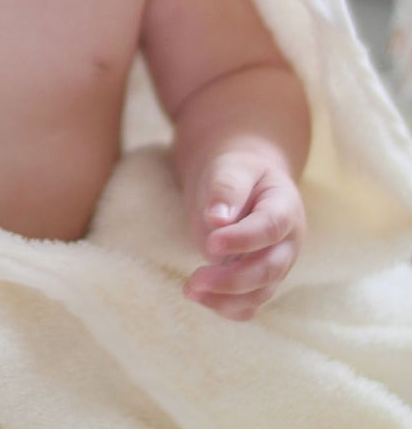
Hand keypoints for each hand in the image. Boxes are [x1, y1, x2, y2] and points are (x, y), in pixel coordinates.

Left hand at [182, 150, 305, 319]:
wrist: (241, 183)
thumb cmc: (237, 172)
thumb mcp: (231, 168)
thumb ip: (227, 189)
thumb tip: (217, 219)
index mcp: (285, 207)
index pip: (270, 228)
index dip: (242, 239)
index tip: (210, 243)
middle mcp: (287, 242)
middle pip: (268, 269)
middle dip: (232, 280)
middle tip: (194, 279)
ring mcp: (276, 265)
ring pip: (259, 294)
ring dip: (225, 298)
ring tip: (189, 289)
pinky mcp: (261, 282)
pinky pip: (249, 305)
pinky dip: (226, 307)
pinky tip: (200, 297)